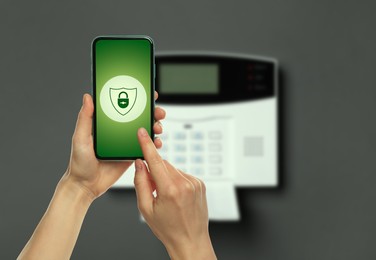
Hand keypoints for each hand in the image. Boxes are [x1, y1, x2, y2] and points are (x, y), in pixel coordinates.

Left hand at [61, 92, 165, 200]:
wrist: (86, 186)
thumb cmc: (79, 162)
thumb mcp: (80, 138)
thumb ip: (85, 118)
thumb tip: (87, 97)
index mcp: (106, 124)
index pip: (123, 106)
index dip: (136, 99)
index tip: (147, 92)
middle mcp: (118, 132)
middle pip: (139, 117)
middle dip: (152, 112)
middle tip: (158, 112)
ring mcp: (126, 144)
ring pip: (145, 131)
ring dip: (155, 127)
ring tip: (158, 127)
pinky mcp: (131, 156)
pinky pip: (145, 147)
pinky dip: (153, 144)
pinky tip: (156, 143)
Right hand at [134, 128, 216, 259]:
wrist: (190, 241)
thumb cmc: (167, 228)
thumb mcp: (146, 208)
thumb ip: (141, 183)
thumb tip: (139, 164)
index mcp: (169, 190)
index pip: (155, 161)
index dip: (146, 145)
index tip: (142, 132)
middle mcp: (185, 183)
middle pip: (163, 165)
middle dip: (155, 172)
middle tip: (153, 189)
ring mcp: (195, 183)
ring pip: (173, 169)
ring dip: (166, 177)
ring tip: (167, 197)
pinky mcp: (200, 184)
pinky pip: (182, 175)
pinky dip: (176, 180)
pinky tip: (176, 196)